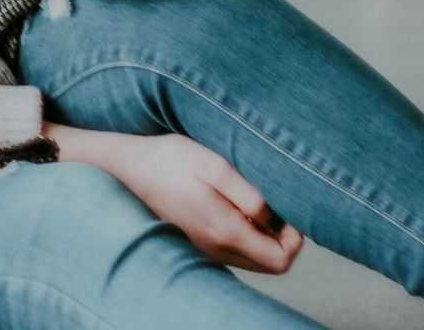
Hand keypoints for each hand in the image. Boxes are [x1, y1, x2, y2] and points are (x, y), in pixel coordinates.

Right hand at [50, 124, 302, 273]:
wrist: (127, 165)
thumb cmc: (170, 159)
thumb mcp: (214, 165)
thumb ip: (248, 195)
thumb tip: (276, 218)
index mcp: (224, 230)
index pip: (281, 260)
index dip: (296, 239)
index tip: (290, 210)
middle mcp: (215, 247)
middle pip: (272, 264)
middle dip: (285, 240)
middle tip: (278, 206)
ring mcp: (204, 247)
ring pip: (255, 259)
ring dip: (266, 237)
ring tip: (257, 202)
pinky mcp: (197, 240)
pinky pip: (236, 251)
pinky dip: (248, 235)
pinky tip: (237, 206)